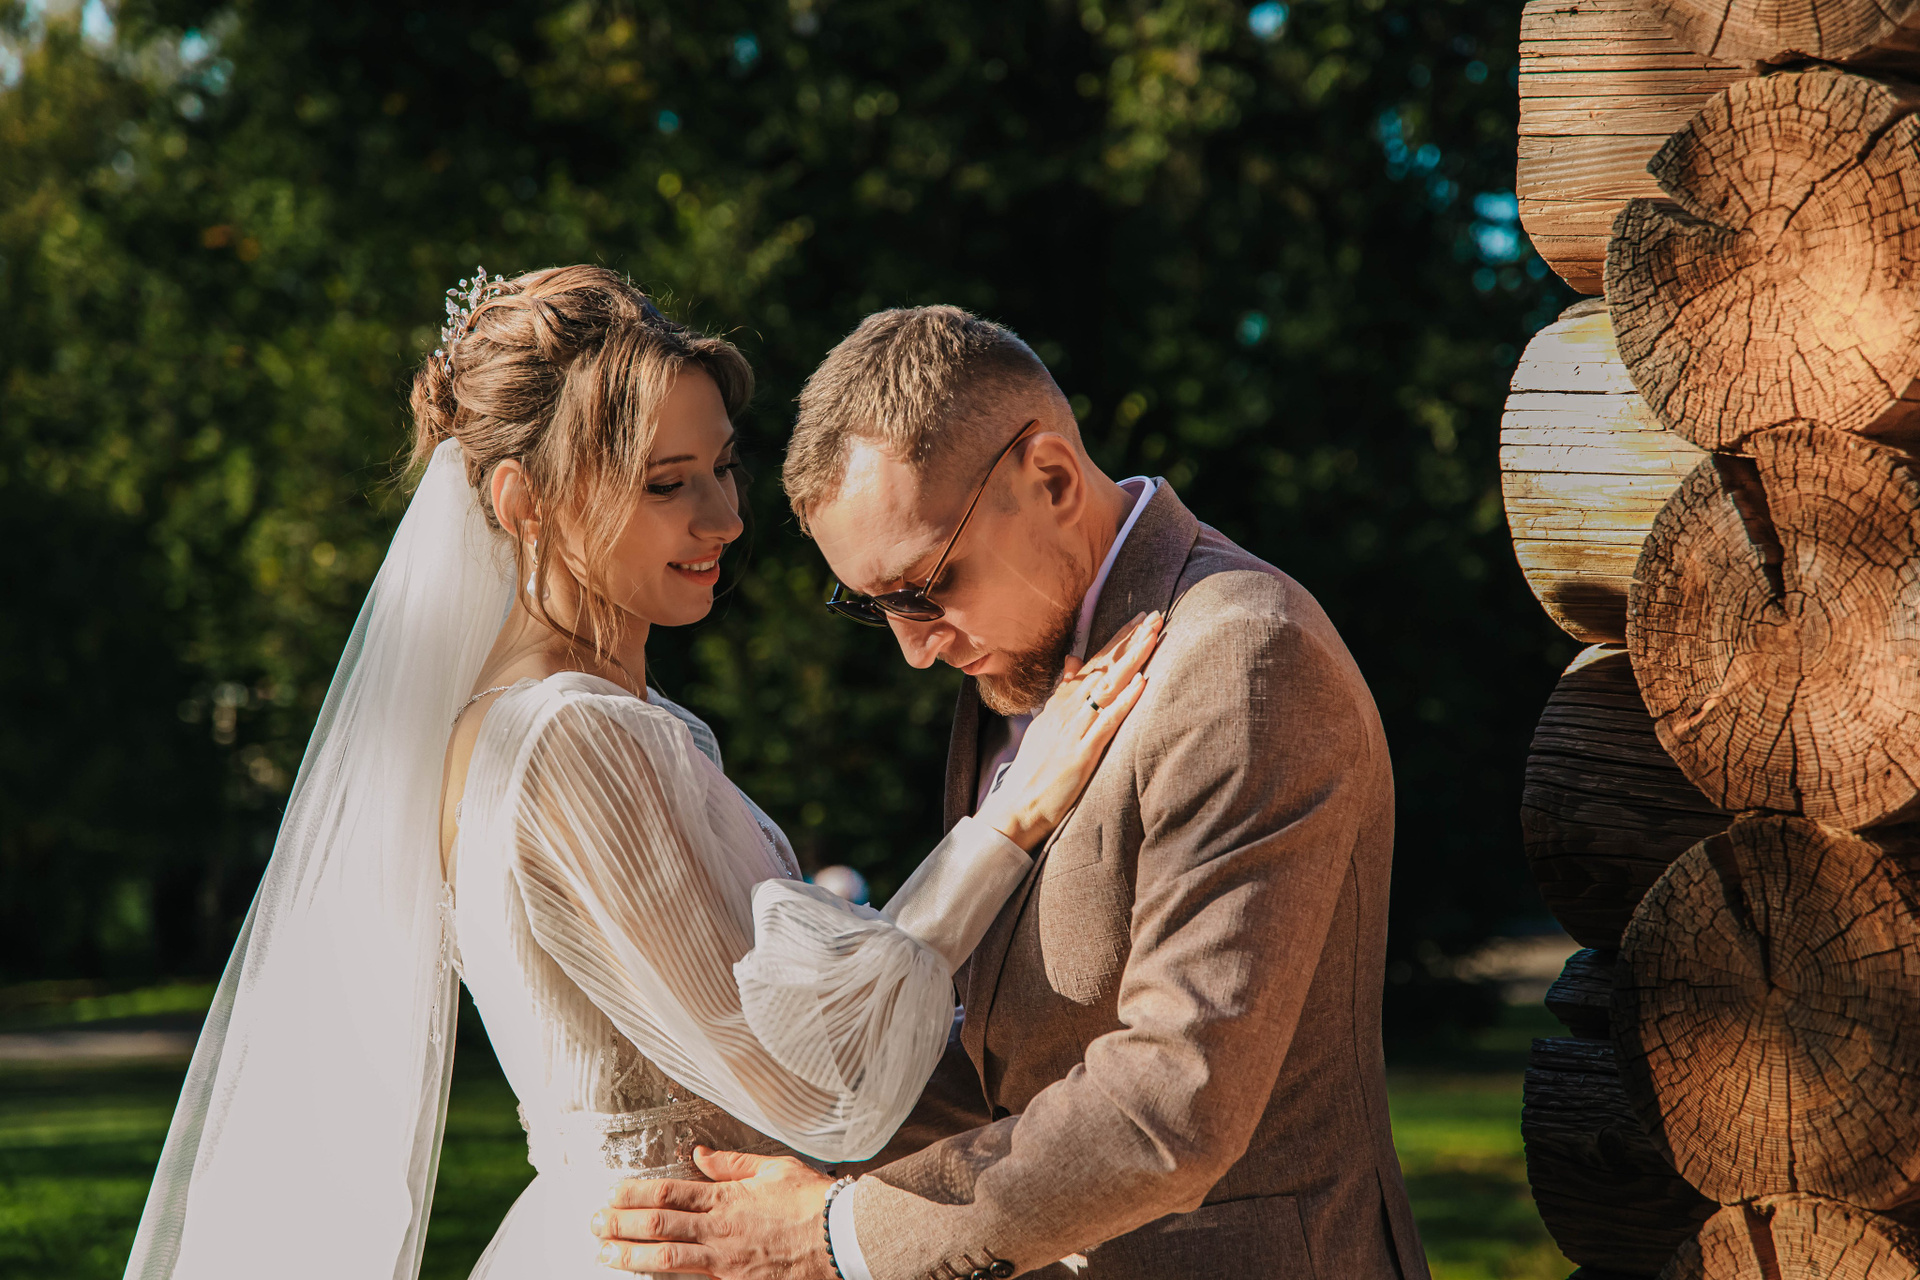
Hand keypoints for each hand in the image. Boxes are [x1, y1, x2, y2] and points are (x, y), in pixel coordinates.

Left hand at [592, 1147, 834, 1279]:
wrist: (842, 1238)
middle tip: (594, 1224)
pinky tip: (645, 1277)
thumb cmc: (813, 1201)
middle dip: (620, 1225)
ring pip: (666, 1260)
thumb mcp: (776, 1168)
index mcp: (727, 1198)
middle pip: (657, 1226)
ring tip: (605, 1254)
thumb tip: (701, 1154)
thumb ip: (734, 1163)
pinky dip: (665, 1279)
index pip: (667, 1193)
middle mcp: (719, 1230)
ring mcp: (725, 1262)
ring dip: (630, 1257)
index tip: (610, 1194)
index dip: (633, 1194)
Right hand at [977, 610, 1162, 849]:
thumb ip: (1063, 691)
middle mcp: (1069, 709)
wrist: (1019, 805)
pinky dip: (1124, 701)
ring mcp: (1076, 728)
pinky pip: (1107, 721)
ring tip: (1153, 637)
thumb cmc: (1036, 767)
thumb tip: (1074, 661)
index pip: (1094, 663)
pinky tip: (1141, 684)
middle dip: (1131, 640)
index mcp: (1062, 702)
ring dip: (1132, 660)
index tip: (1138, 619)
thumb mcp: (1046, 721)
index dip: (1117, 640)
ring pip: (1109, 686)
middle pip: (1105, 667)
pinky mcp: (1083, 751)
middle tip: (1154, 615)